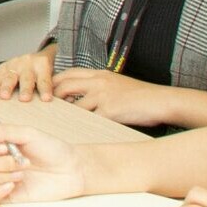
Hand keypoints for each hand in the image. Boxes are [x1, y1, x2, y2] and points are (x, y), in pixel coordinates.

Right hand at [0, 47, 55, 100]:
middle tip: (24, 99)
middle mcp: (28, 63)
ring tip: (5, 96)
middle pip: (26, 78)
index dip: (45, 89)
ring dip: (7, 87)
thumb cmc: (44, 70)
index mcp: (42, 64)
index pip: (44, 79)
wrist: (37, 57)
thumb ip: (51, 86)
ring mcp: (15, 64)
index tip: (46, 98)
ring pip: (10, 76)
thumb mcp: (53, 74)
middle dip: (25, 89)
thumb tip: (52, 103)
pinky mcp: (4, 66)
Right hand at [0, 124, 84, 205]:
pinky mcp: (7, 196)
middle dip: (0, 162)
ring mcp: (0, 180)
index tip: (2, 146)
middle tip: (21, 160)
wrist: (71, 169)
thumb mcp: (29, 134)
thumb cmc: (52, 150)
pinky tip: (12, 185)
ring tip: (22, 173)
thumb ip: (4, 131)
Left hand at [51, 67, 175, 125]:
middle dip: (53, 98)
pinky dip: (83, 126)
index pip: (68, 74)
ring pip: (75, 106)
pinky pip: (90, 120)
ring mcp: (103, 96)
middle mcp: (98, 82)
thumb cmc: (140, 95)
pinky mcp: (110, 110)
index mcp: (99, 74)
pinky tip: (78, 132)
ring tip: (60, 124)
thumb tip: (80, 97)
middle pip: (65, 86)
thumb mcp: (116, 83)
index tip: (46, 92)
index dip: (54, 82)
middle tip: (46, 109)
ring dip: (67, 116)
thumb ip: (98, 86)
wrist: (160, 101)